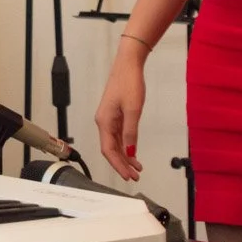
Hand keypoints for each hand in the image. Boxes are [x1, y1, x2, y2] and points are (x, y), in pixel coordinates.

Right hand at [94, 51, 146, 181]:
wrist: (129, 65)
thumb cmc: (129, 83)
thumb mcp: (133, 110)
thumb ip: (131, 133)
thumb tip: (129, 152)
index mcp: (104, 121)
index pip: (108, 150)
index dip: (117, 165)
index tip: (127, 176)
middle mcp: (104, 122)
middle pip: (110, 149)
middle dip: (122, 164)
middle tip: (134, 176)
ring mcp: (109, 118)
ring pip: (115, 143)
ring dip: (125, 157)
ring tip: (137, 168)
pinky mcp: (116, 114)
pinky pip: (119, 136)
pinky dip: (126, 146)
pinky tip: (133, 152)